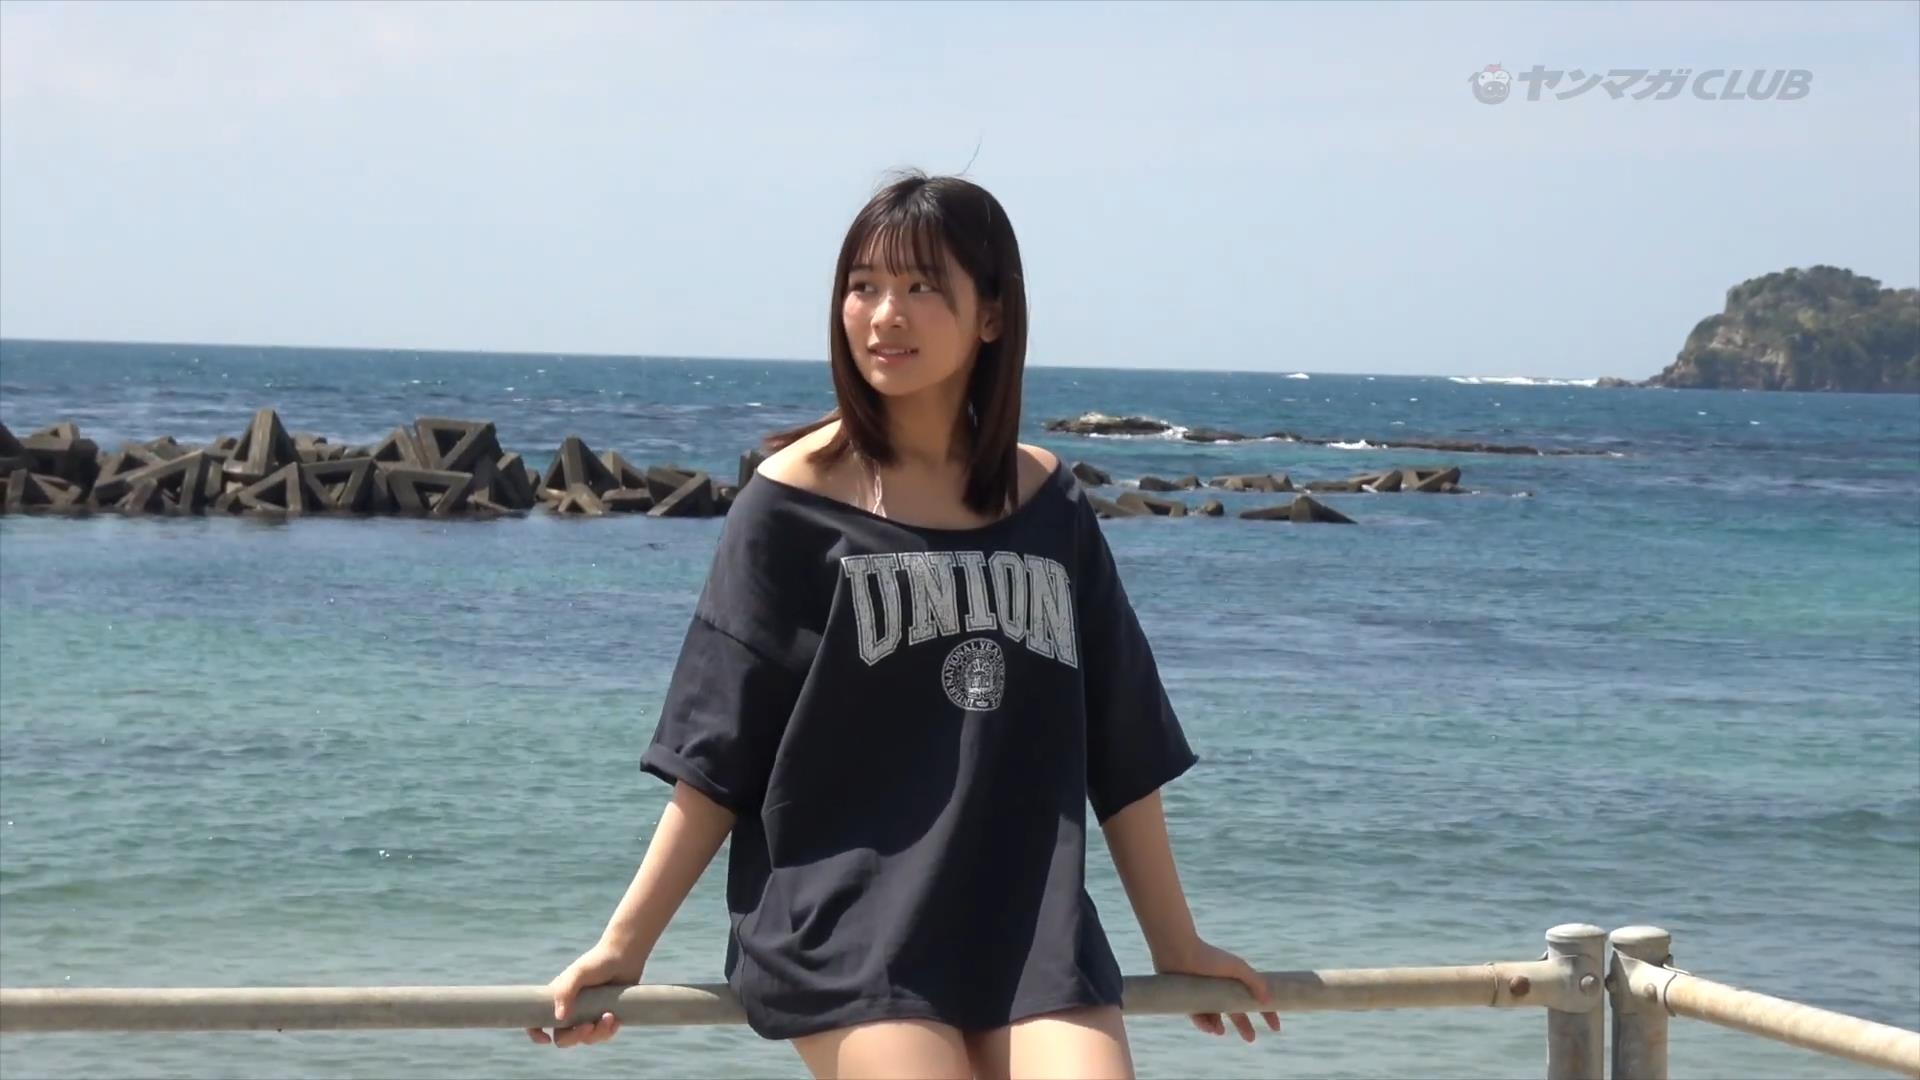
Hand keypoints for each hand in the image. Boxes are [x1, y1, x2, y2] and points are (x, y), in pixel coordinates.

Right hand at [525, 940, 647, 1048]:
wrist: (625, 956)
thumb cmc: (599, 961)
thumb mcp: (579, 972)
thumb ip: (565, 991)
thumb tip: (558, 1017)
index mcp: (558, 999)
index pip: (538, 1020)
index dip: (536, 1033)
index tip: (546, 1039)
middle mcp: (571, 1009)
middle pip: (564, 1037)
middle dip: (576, 1036)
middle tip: (589, 1026)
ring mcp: (588, 1015)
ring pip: (586, 1038)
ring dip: (597, 1033)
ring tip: (610, 1016)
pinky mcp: (605, 1017)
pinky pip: (603, 1035)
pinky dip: (608, 1031)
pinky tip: (616, 1019)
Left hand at [1154, 937, 1281, 1042]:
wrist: (1179, 950)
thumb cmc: (1209, 956)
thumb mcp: (1236, 967)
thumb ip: (1254, 981)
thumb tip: (1268, 1000)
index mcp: (1234, 980)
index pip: (1254, 1000)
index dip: (1266, 1013)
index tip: (1275, 1027)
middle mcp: (1220, 988)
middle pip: (1235, 1012)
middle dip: (1244, 1026)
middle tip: (1251, 1039)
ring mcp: (1204, 995)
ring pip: (1215, 1016)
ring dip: (1219, 1027)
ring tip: (1221, 1032)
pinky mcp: (1188, 999)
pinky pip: (1197, 1017)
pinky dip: (1204, 1024)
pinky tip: (1210, 1028)